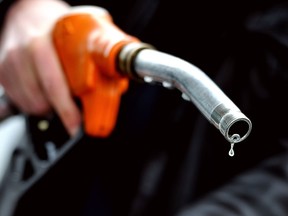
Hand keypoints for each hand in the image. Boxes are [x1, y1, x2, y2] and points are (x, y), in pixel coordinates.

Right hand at [0, 0, 80, 135]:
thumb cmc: (53, 24)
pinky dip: (32, 103)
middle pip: (40, 100)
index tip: (77, 126)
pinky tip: (42, 93)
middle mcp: (21, 55)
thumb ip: (91, 60)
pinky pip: (17, 100)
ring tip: (56, 98)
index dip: (67, 110)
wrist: (25, 12)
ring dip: (46, 108)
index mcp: (41, 44)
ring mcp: (8, 64)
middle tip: (72, 112)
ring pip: (29, 104)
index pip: (54, 85)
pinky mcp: (2, 72)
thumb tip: (115, 84)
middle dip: (59, 112)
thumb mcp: (75, 35)